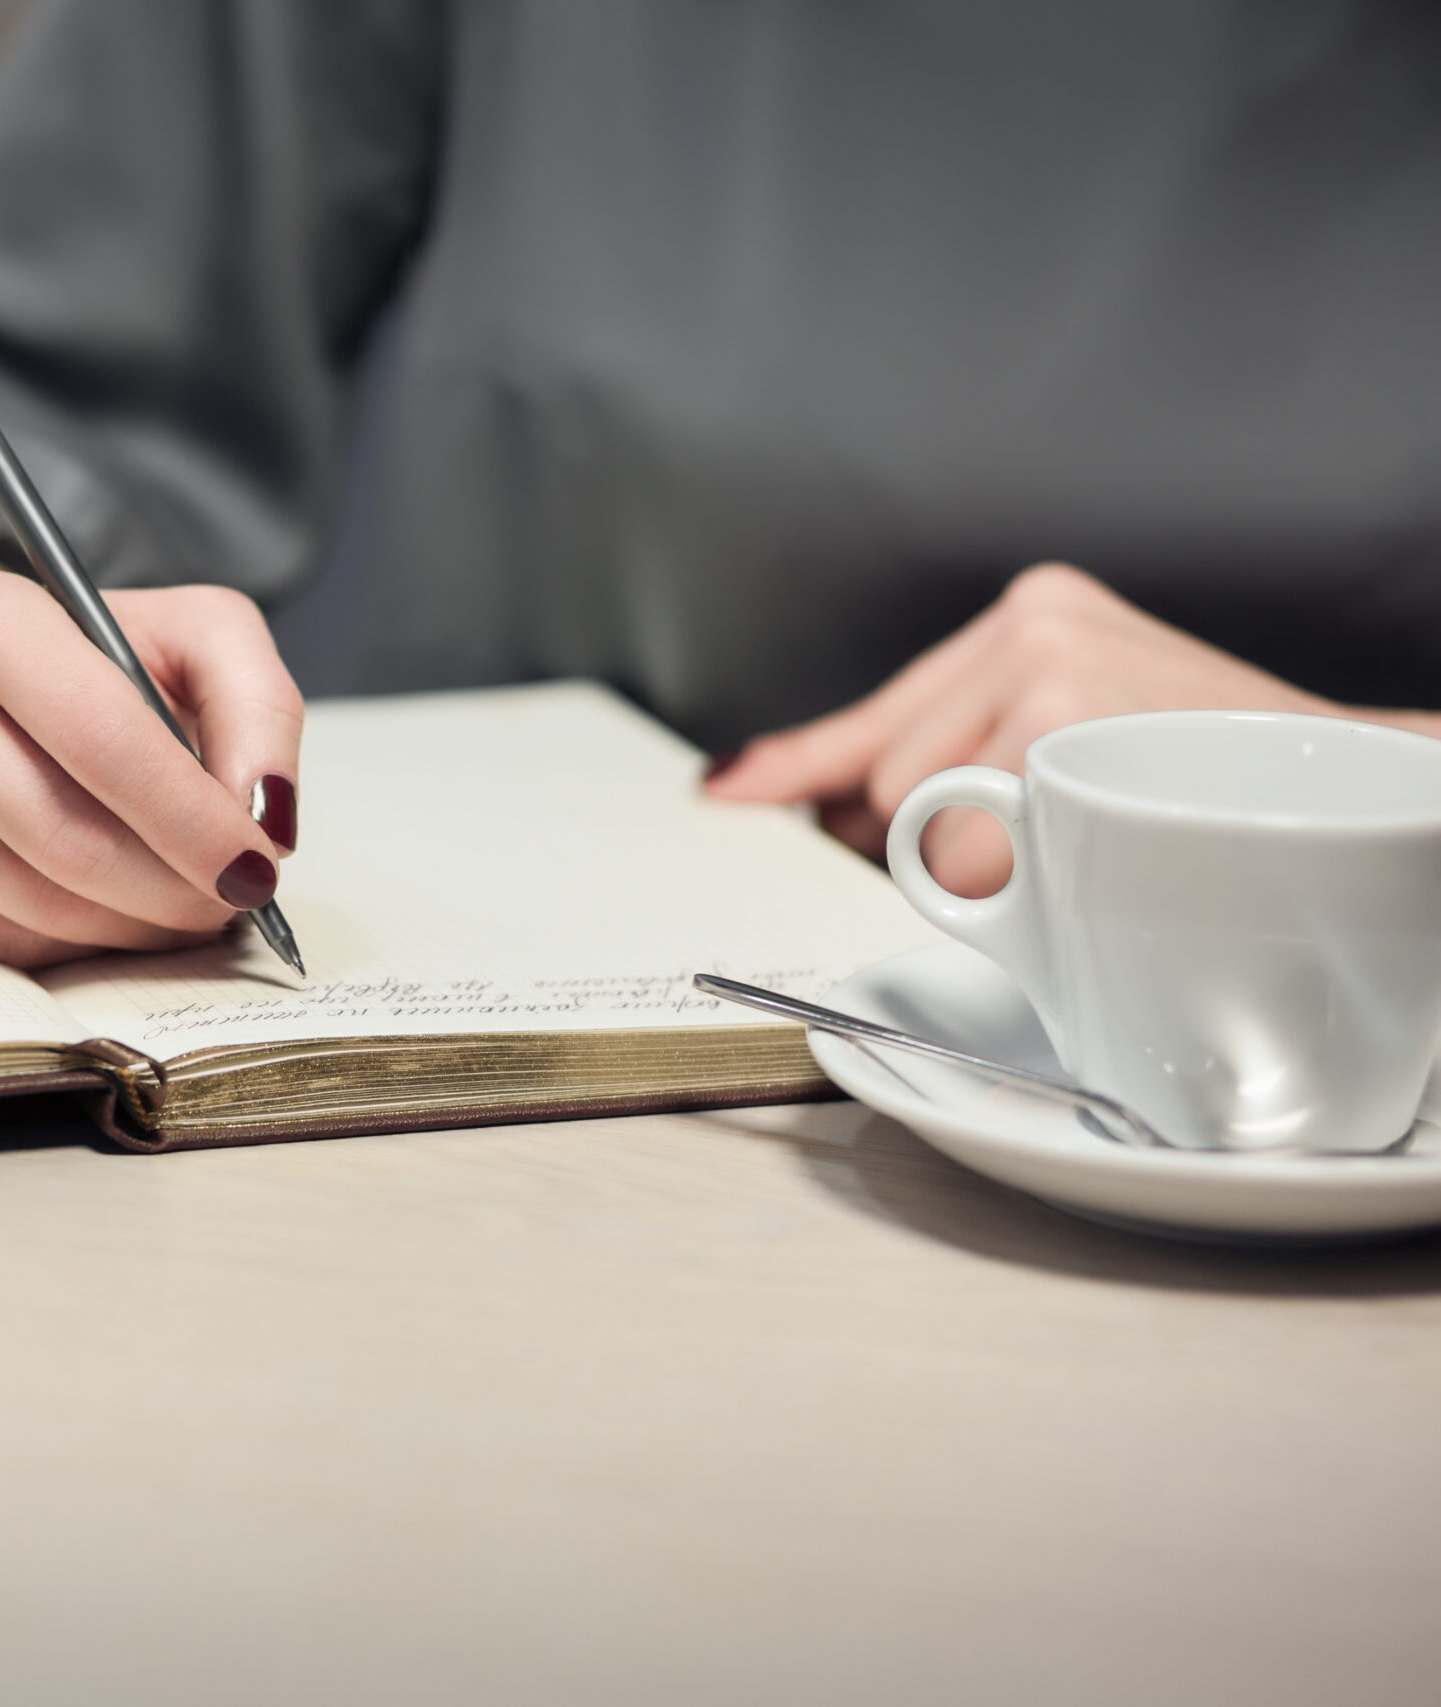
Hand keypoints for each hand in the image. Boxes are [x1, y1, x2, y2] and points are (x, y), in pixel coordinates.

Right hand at [0, 549, 302, 965]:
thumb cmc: (96, 673)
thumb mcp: (193, 640)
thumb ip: (258, 702)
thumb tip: (265, 812)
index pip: (100, 736)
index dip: (191, 818)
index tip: (255, 867)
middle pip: (63, 837)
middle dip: (171, 891)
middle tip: (227, 901)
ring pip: (27, 907)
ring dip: (127, 928)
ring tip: (168, 901)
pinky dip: (56, 950)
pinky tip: (84, 910)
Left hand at [702, 563, 1337, 894]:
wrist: (1362, 778)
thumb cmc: (1221, 777)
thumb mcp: (1083, 747)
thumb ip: (965, 767)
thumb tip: (835, 814)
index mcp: (1031, 620)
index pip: (882, 711)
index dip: (800, 763)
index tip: (725, 791)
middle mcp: (1029, 625)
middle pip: (890, 784)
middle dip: (940, 845)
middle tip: (1054, 847)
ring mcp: (1045, 659)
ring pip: (923, 818)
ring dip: (996, 864)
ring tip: (1100, 837)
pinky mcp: (1061, 703)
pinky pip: (974, 839)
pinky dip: (1028, 868)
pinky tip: (1103, 840)